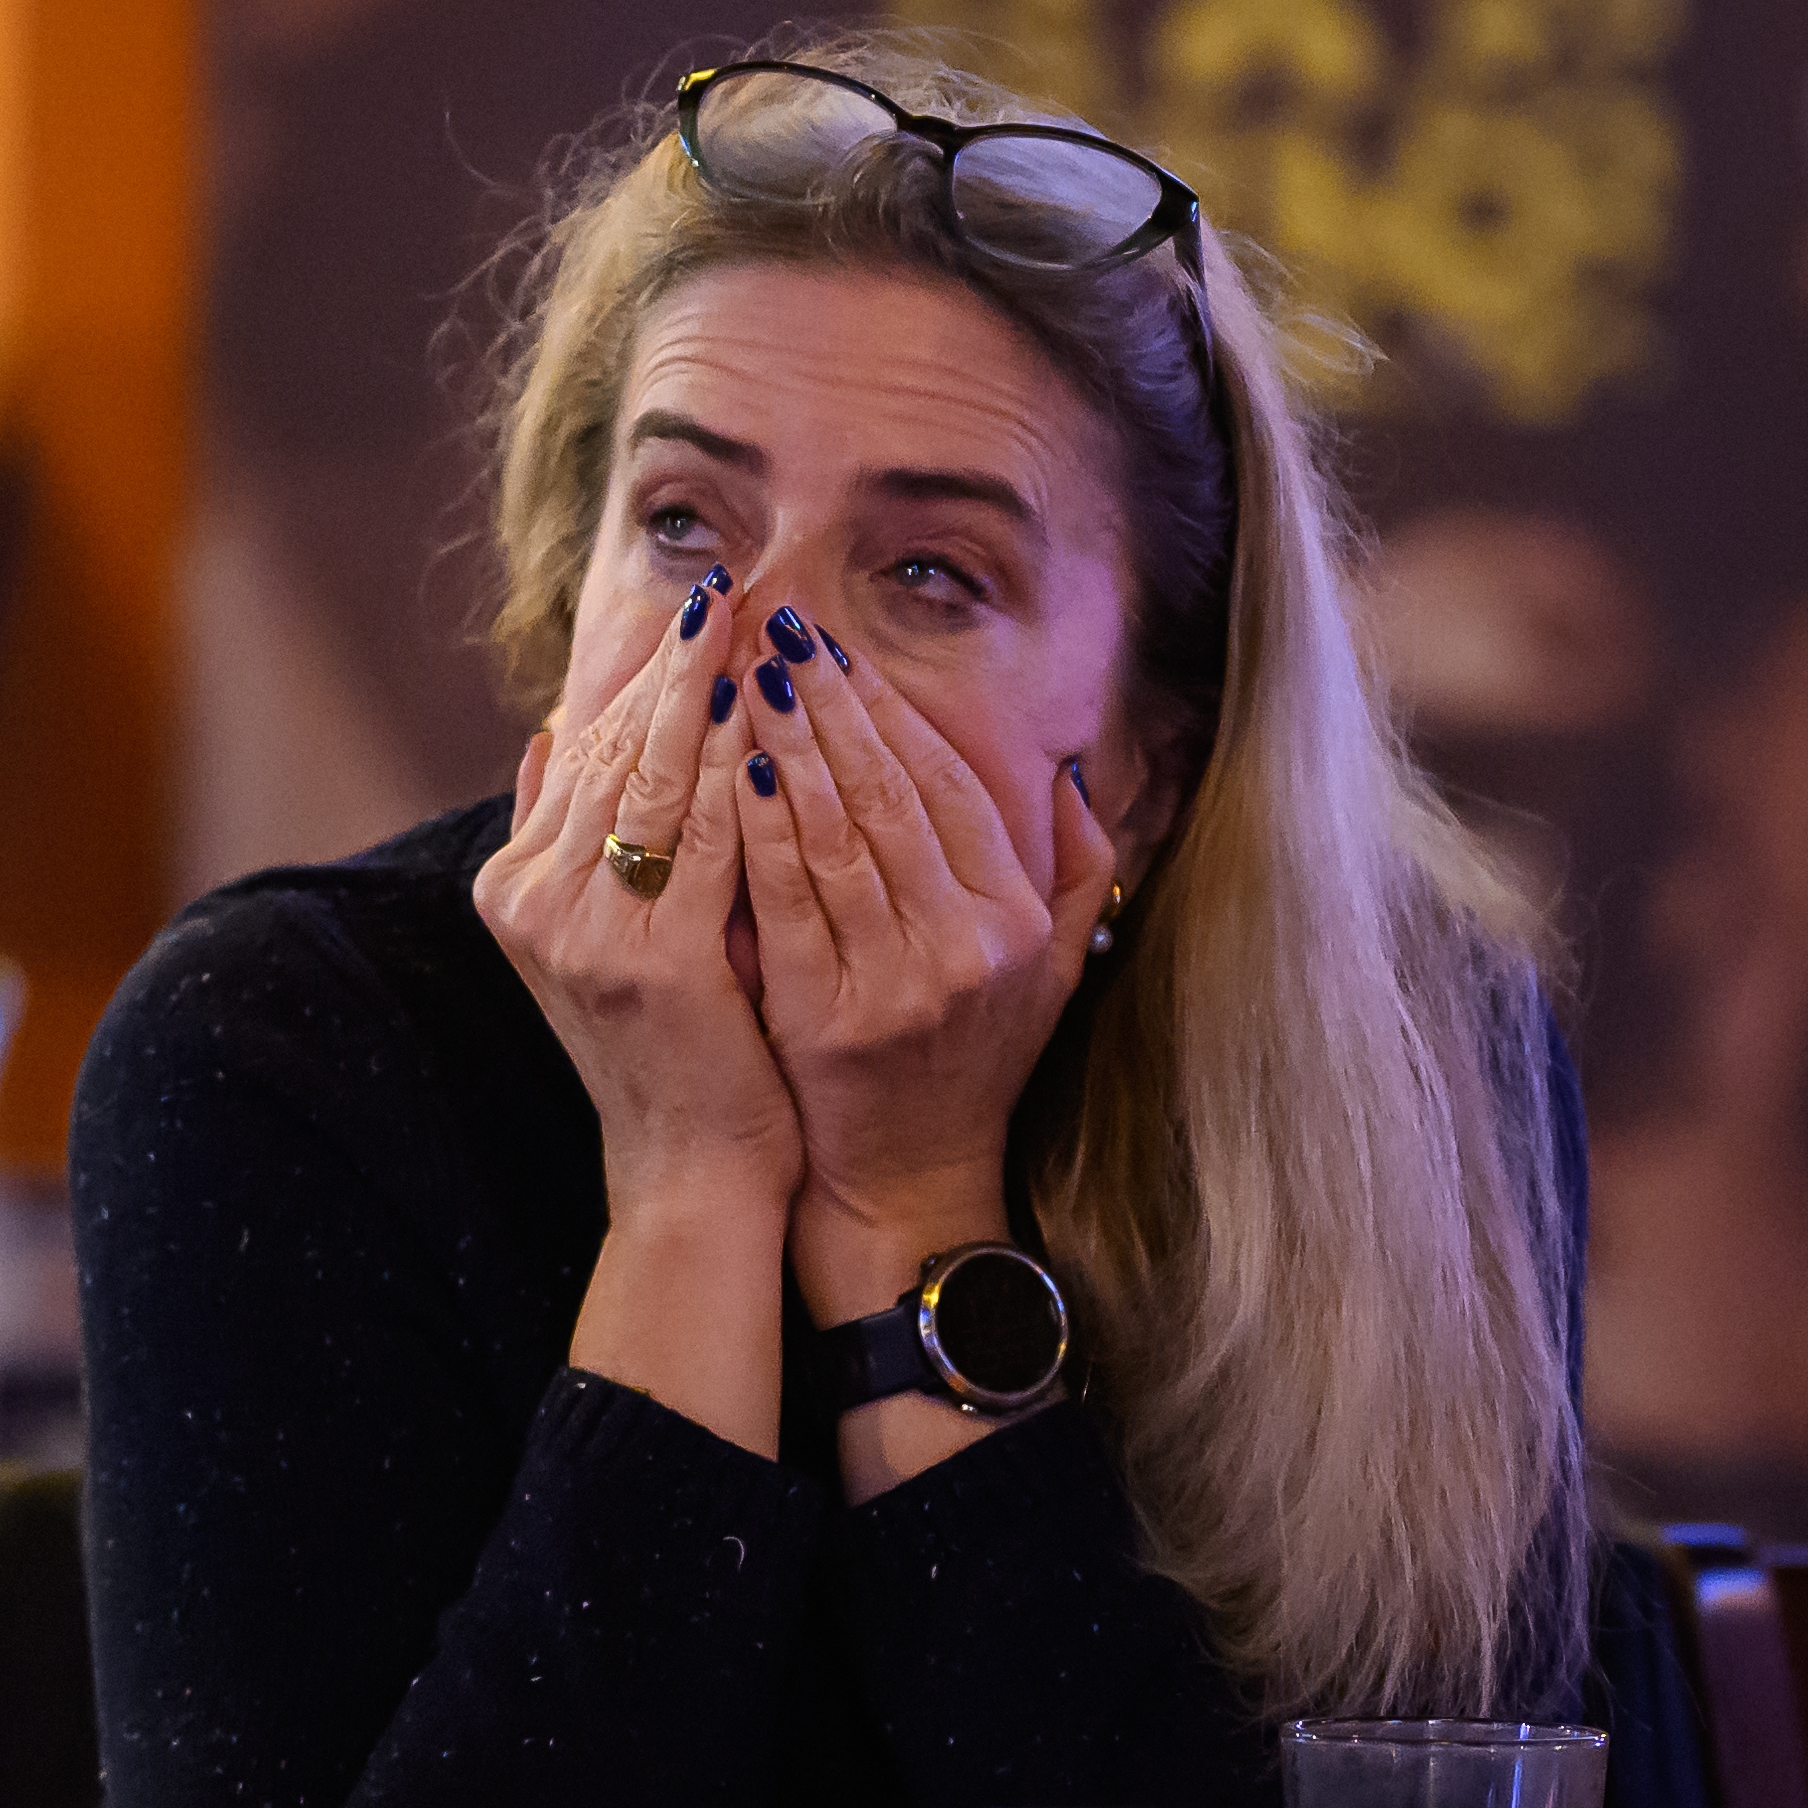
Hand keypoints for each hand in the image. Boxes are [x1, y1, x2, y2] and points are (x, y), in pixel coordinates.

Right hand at [471, 590, 799, 1228]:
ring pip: (650, 778)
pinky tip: (773, 716)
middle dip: (672, 666)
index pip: (580, 751)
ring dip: (705, 694)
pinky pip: (701, 836)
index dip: (639, 677)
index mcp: (513, 888)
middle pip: (609, 750)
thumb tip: (540, 733)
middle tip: (726, 589)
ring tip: (750, 626)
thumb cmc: (667, 1051)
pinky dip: (736, 769)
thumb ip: (559, 840)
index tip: (694, 610)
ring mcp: (582, 932)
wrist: (689, 1168)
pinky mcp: (650, 960)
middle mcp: (532, 902)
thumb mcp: (589, 940)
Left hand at [731, 620, 1111, 1314]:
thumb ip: (1074, 868)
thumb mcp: (1051, 968)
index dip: (894, 711)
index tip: (841, 650)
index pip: (952, 787)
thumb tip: (1069, 770)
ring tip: (746, 674)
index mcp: (1017, 920)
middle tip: (780, 629)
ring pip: (837, 834)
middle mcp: (967, 945)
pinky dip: (762, 827)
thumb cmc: (972, 1060)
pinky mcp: (829, 1015)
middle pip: (891, 794)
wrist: (908, 1179)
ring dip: (790, 741)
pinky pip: (789, 899)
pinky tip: (734, 767)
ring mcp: (899, 981)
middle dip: (833, 701)